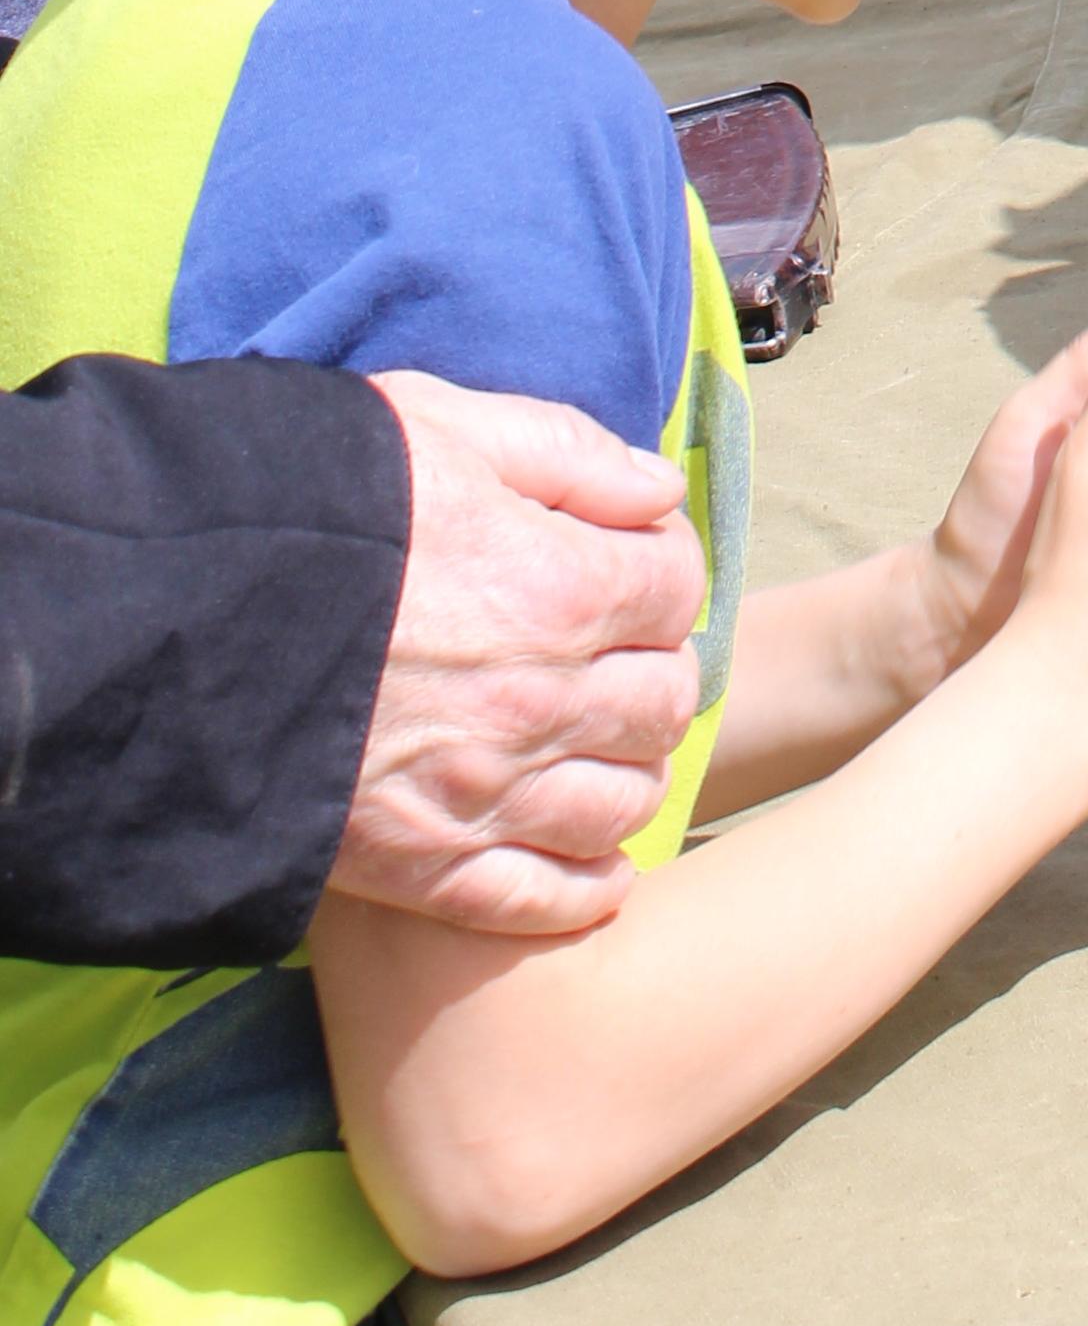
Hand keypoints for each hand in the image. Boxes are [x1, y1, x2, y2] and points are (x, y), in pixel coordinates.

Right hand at [338, 378, 706, 937]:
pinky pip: (543, 900)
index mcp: (559, 587)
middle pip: (663, 703)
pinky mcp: (422, 870)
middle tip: (616, 655)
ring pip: (622, 804)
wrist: (173, 617)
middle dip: (652, 670)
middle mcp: (542, 701)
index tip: (629, 565)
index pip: (675, 590)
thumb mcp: (444, 424)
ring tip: (599, 746)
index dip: (660, 569)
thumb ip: (568, 453)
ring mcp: (485, 796)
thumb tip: (657, 490)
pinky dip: (585, 888)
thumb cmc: (311, 502)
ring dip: (627, 771)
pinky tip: (592, 864)